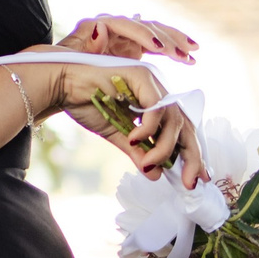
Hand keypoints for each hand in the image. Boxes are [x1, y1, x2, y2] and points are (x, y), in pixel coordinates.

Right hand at [12, 54, 205, 185]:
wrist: (61, 85)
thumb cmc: (85, 104)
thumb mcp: (117, 135)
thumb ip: (137, 152)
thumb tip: (156, 174)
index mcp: (156, 103)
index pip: (182, 130)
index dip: (192, 154)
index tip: (196, 179)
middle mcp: (159, 90)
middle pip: (186, 124)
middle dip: (191, 155)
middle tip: (188, 181)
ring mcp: (152, 81)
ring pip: (173, 118)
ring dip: (164, 146)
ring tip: (148, 163)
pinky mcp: (140, 75)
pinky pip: (155, 107)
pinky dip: (148, 127)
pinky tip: (134, 139)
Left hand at [56, 12, 196, 65]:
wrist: (60, 76)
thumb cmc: (65, 69)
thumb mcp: (74, 59)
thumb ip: (88, 46)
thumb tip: (101, 27)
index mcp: (101, 26)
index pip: (128, 26)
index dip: (146, 35)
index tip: (161, 47)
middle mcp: (116, 26)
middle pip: (147, 26)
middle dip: (167, 38)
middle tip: (185, 53)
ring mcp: (126, 36)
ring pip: (156, 33)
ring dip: (176, 41)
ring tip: (193, 52)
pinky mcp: (133, 46)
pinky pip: (156, 45)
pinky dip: (172, 50)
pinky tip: (188, 58)